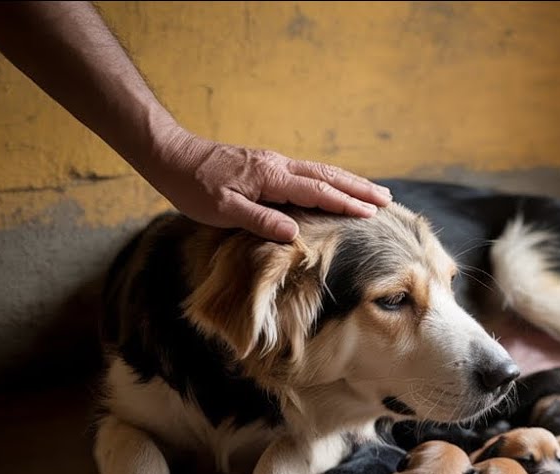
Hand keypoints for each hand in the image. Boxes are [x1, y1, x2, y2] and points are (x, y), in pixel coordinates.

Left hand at [146, 126, 392, 242]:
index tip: (371, 214)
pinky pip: (310, 173)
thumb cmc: (192, 186)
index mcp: (270, 177)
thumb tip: (293, 232)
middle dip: (359, 188)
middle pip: (328, 176)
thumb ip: (259, 219)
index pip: (317, 191)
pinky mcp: (269, 166)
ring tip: (374, 193)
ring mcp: (275, 164)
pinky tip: (337, 187)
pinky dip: (332, 180)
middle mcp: (278, 166)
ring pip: (321, 172)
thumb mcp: (221, 209)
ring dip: (350, 182)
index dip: (345, 203)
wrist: (171, 155)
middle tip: (387, 200)